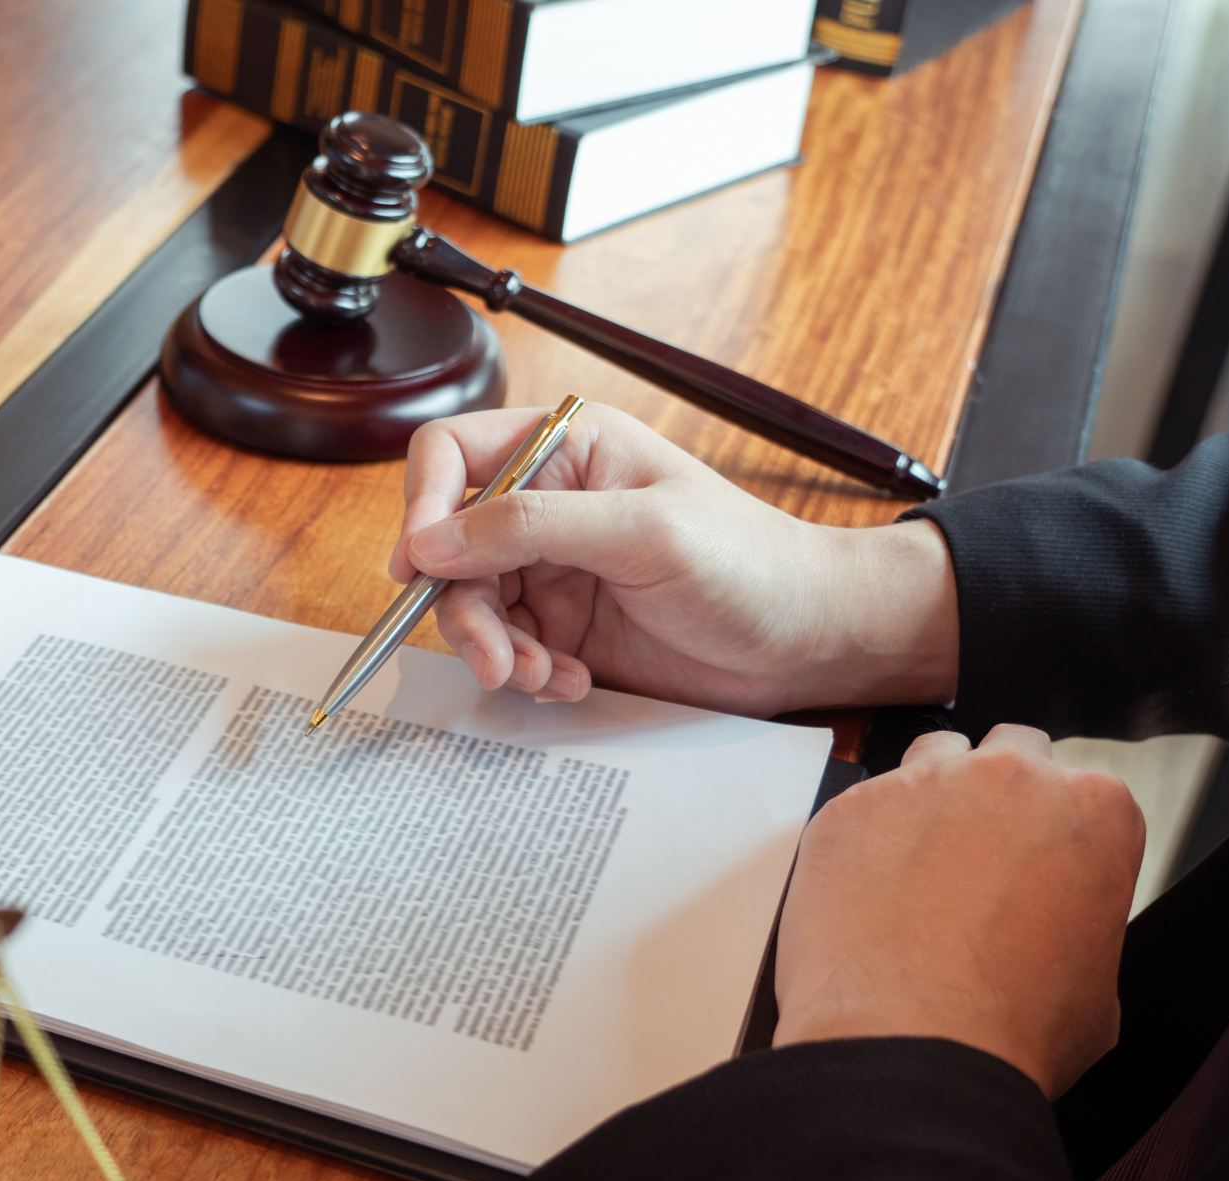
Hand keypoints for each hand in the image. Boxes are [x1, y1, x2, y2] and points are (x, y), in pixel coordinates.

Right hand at [390, 404, 959, 715]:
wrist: (808, 640)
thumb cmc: (749, 564)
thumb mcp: (642, 532)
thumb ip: (532, 526)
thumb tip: (432, 540)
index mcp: (567, 448)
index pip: (453, 454)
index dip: (423, 506)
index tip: (421, 567)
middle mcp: (549, 503)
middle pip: (451, 548)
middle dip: (464, 608)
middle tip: (494, 657)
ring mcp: (553, 569)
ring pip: (472, 607)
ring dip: (495, 650)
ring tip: (540, 677)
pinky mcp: (563, 628)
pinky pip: (507, 649)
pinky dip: (525, 675)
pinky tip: (569, 684)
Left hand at [773, 725, 1142, 1095]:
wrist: (908, 1050)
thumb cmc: (1010, 1033)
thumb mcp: (1099, 987)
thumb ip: (1082, 927)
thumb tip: (1057, 936)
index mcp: (1096, 812)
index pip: (1082, 795)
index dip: (1056, 837)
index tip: (1037, 873)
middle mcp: (1012, 778)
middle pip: (1011, 753)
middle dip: (999, 795)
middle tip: (978, 858)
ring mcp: (923, 785)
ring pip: (933, 756)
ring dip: (932, 797)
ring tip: (918, 866)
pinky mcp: (848, 808)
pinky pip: (860, 808)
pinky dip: (863, 842)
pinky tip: (861, 897)